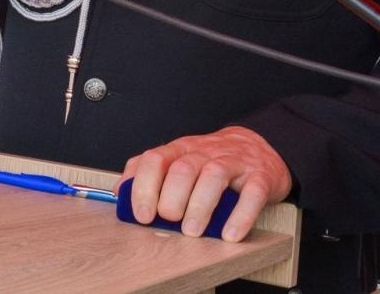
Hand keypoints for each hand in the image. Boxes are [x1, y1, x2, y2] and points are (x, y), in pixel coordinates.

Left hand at [119, 126, 293, 242]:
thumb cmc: (212, 160)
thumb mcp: (178, 159)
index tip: (141, 214)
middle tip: (168, 220)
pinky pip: (252, 193)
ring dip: (200, 206)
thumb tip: (120, 192)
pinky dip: (240, 215)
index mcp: (181, 150)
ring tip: (193, 230)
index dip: (144, 187)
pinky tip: (229, 234)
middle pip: (183, 169)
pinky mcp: (260, 177)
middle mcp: (205, 153)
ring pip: (214, 175)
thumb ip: (149, 173)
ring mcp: (234, 163)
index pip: (155, 160)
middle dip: (171, 198)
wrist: (259, 146)